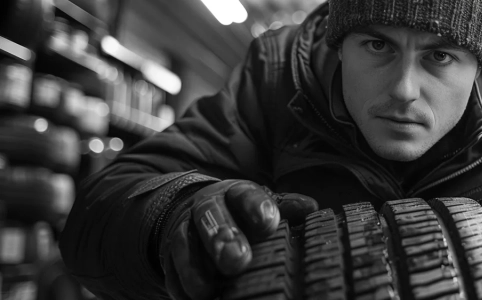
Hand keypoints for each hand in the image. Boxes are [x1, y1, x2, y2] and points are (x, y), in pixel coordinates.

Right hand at [158, 180, 317, 299]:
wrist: (195, 214)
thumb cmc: (240, 214)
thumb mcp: (262, 205)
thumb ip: (285, 207)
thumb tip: (311, 207)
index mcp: (235, 193)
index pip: (245, 195)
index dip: (256, 208)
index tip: (269, 225)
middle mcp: (206, 207)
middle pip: (211, 217)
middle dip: (223, 237)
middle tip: (238, 261)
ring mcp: (184, 230)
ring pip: (184, 244)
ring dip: (195, 267)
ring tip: (208, 290)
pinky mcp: (169, 254)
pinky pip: (170, 269)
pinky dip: (180, 284)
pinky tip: (191, 297)